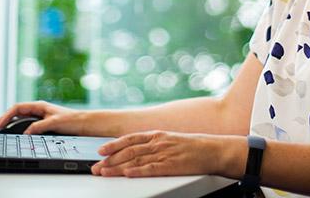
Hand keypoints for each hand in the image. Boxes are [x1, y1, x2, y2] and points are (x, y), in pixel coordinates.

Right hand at [0, 101, 84, 134]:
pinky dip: (19, 128)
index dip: (6, 116)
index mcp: (39, 106)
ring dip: (11, 123)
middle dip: (5, 119)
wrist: (85, 124)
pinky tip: (15, 134)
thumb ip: (39, 127)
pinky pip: (27, 124)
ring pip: (21, 118)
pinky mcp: (44, 124)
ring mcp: (40, 116)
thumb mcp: (54, 123)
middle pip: (16, 112)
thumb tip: (26, 133)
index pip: (17, 108)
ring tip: (2, 130)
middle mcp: (39, 110)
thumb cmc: (72, 120)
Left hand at [91, 131, 235, 177]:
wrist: (213, 150)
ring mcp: (164, 154)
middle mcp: (157, 143)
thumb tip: (138, 150)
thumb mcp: (170, 140)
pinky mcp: (171, 166)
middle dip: (110, 159)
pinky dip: (137, 171)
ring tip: (104, 172)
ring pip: (135, 160)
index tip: (100, 150)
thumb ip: (154, 144)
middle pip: (128, 151)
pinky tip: (127, 174)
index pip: (129, 139)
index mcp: (157, 135)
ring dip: (117, 167)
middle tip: (96, 166)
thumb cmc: (193, 147)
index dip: (113, 144)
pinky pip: (151, 169)